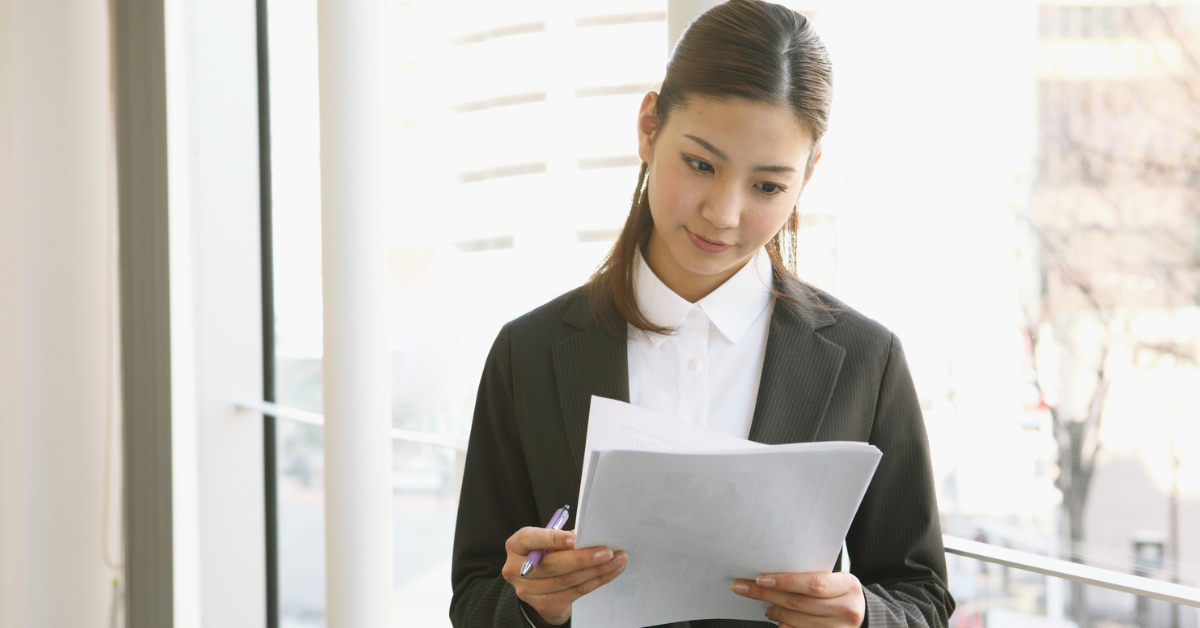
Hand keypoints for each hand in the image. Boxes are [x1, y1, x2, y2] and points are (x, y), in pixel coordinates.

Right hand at [500, 527, 627, 626]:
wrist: (540, 586)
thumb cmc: (547, 554)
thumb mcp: (549, 542)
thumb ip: (564, 537)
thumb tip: (592, 534)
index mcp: (516, 546)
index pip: (529, 539)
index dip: (553, 539)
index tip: (576, 539)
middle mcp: (516, 569)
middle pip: (553, 564)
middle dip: (584, 558)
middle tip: (607, 552)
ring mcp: (528, 591)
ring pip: (568, 580)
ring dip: (597, 570)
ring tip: (616, 560)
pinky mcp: (544, 604)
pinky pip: (575, 592)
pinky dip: (596, 581)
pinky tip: (609, 572)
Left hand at [731, 571, 864, 626]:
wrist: (862, 616)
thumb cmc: (841, 594)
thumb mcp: (835, 580)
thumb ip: (811, 576)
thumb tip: (771, 574)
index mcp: (849, 587)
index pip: (813, 584)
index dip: (784, 582)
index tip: (760, 579)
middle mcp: (847, 611)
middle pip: (799, 603)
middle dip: (767, 595)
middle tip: (744, 588)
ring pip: (795, 621)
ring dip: (774, 612)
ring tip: (767, 605)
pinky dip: (784, 626)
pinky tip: (779, 619)